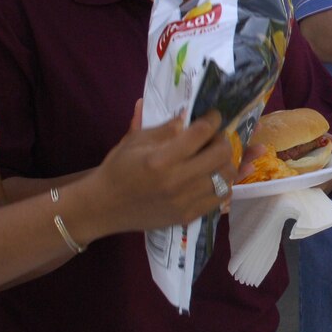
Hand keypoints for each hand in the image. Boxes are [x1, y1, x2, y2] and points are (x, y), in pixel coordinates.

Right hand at [84, 105, 237, 234]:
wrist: (104, 206)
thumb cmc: (118, 169)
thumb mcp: (135, 140)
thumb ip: (166, 128)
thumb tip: (189, 115)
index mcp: (162, 159)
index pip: (201, 133)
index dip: (213, 119)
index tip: (213, 116)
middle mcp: (177, 180)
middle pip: (221, 154)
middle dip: (222, 140)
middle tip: (213, 138)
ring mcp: (186, 201)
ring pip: (226, 177)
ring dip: (225, 163)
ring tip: (213, 158)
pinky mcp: (188, 216)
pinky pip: (220, 198)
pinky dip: (221, 183)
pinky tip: (211, 177)